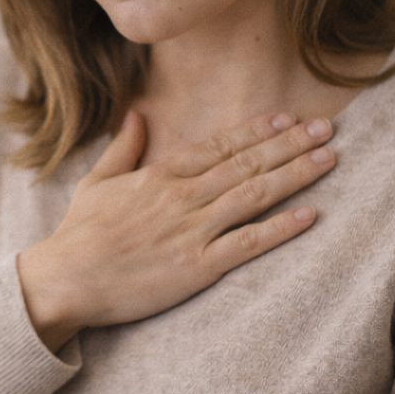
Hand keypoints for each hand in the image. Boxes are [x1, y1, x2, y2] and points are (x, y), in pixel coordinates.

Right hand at [17, 110, 333, 351]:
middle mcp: (183, 196)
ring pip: (254, 195)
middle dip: (290, 144)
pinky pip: (248, 243)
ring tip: (328, 159)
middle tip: (326, 127)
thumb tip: (137, 113)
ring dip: (295, 175)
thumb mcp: (97, 181)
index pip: (219, 145)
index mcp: (160, 175)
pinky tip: (309, 215)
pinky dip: (280, 228)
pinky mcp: (198, 266)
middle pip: (246, 163)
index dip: (257, 130)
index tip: (287, 117)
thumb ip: (124, 147)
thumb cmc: (80, 233)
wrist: (66, 280)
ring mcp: (192, 230)